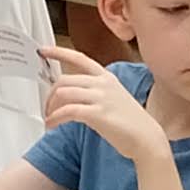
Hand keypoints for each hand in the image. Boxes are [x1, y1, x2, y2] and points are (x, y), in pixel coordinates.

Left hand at [42, 42, 164, 159]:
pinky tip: (52, 124)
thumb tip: (70, 94)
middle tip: (46, 107)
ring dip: (50, 107)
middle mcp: (102, 84)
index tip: (43, 50)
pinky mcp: (97, 114)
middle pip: (64, 79)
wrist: (146, 138)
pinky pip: (68, 111)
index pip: (79, 58)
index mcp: (106, 77)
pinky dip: (55, 118)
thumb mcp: (113, 98)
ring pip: (63, 93)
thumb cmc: (130, 122)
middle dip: (50, 94)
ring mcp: (101, 98)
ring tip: (49, 118)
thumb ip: (94, 91)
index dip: (58, 52)